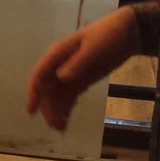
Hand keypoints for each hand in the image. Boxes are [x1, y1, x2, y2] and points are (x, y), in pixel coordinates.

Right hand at [29, 6, 141, 129]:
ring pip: (56, 96)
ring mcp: (70, 74)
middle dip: (48, 108)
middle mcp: (60, 65)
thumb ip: (78, 63)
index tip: (31, 111)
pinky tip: (66, 122)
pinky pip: (69, 97)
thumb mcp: (94, 48)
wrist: (128, 32)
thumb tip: (61, 78)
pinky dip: (66, 109)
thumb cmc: (109, 35)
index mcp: (58, 53)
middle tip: (55, 125)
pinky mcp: (81, 81)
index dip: (33, 93)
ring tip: (61, 128)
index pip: (39, 74)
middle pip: (47, 89)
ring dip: (56, 111)